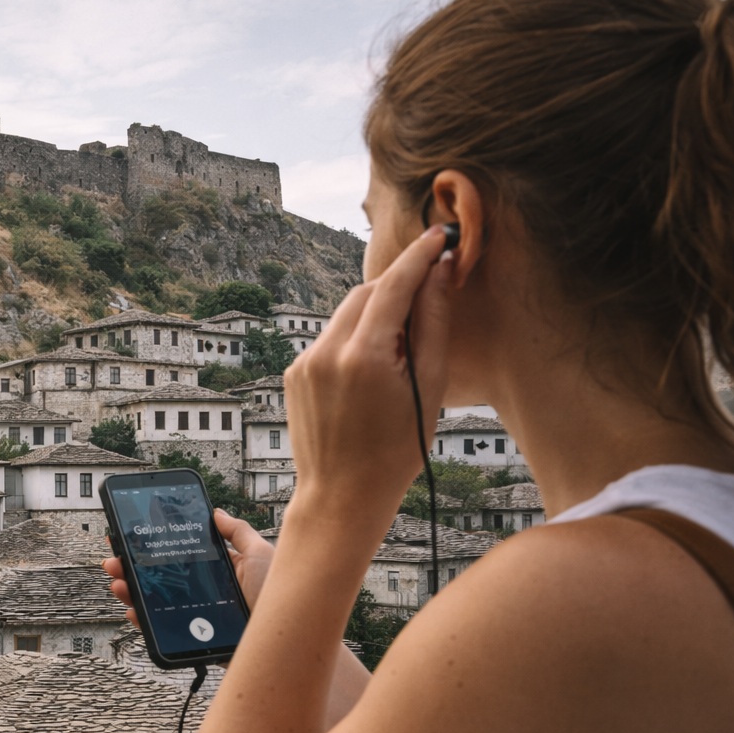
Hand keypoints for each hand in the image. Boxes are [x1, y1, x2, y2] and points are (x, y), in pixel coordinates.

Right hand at [103, 509, 274, 628]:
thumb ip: (238, 532)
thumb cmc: (281, 598)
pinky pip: (164, 629)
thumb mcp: (261, 553)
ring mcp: (198, 615)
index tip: (134, 536)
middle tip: (115, 557)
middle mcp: (206, 592)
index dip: (156, 546)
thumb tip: (217, 513)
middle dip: (134, 566)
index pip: (180, 555)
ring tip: (118, 580)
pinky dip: (144, 620)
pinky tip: (133, 609)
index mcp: (221, 570)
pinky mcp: (195, 638)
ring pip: (157, 602)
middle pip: (162, 578)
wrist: (287, 641)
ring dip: (132, 590)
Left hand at [284, 225, 455, 519]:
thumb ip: (433, 325)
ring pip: (346, 314)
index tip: (440, 237)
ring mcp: (303, 362)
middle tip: (428, 298)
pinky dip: (354, 340)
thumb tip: (439, 274)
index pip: (393, 285)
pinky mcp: (293, 372)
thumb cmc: (396, 450)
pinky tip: (371, 375)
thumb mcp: (428, 388)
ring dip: (375, 316)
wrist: (342, 495)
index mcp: (364, 357)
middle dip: (397, 287)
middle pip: (366, 293)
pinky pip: (330, 339)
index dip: (419, 257)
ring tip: (400, 355)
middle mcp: (325, 352)